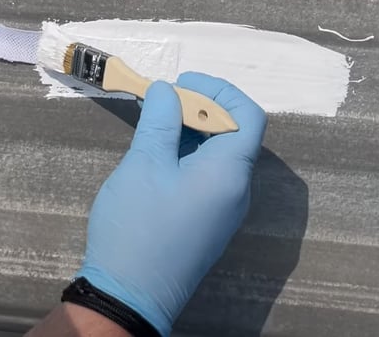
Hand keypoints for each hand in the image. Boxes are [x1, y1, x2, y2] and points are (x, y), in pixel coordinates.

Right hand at [77, 73, 266, 335]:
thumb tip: (168, 91)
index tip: (182, 84)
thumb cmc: (138, 226)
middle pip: (235, 133)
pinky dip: (188, 153)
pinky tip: (158, 151)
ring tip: (155, 122)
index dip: (219, 91)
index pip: (248, 116)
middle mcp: (236, 190)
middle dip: (201, 108)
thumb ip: (160, 121)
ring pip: (219, 154)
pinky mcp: (207, 221)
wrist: (130, 295)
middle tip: (163, 100)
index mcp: (229, 173)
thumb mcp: (144, 164)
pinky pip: (208, 175)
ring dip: (192, 130)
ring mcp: (222, 209)